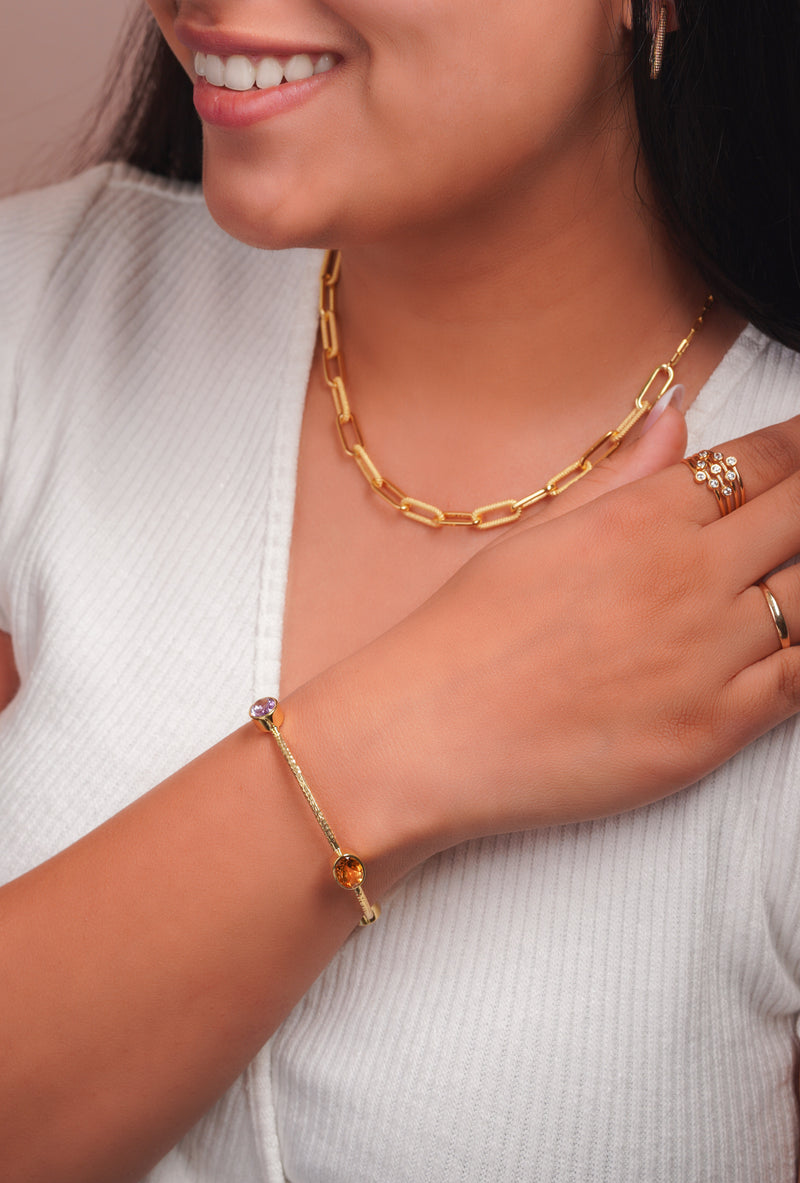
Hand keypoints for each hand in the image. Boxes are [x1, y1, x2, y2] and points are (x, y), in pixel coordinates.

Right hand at [307, 413, 799, 858]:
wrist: (429, 732)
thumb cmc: (467, 635)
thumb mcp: (540, 534)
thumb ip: (622, 476)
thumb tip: (674, 416)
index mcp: (644, 517)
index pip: (761, 462)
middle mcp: (689, 575)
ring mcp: (709, 654)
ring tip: (799, 578)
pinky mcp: (714, 730)